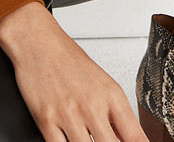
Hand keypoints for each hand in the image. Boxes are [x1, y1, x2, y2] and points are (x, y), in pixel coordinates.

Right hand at [0, 2, 148, 141]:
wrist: (39, 42)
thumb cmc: (68, 59)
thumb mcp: (101, 82)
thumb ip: (113, 113)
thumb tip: (122, 136)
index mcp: (112, 96)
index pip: (135, 136)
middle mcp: (93, 107)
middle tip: (105, 141)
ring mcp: (70, 115)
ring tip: (85, 137)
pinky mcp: (46, 121)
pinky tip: (68, 140)